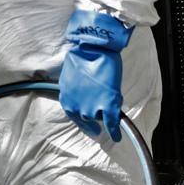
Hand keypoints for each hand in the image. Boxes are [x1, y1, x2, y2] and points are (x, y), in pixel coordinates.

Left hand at [58, 10, 131, 141]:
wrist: (95, 47)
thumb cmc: (83, 58)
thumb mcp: (71, 78)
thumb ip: (75, 92)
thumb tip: (82, 99)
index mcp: (66, 100)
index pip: (76, 117)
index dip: (85, 123)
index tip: (93, 130)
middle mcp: (76, 108)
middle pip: (89, 117)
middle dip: (96, 109)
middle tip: (102, 98)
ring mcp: (92, 108)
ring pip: (100, 116)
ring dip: (105, 110)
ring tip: (109, 93)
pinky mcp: (107, 105)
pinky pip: (112, 123)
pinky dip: (115, 131)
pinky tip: (117, 136)